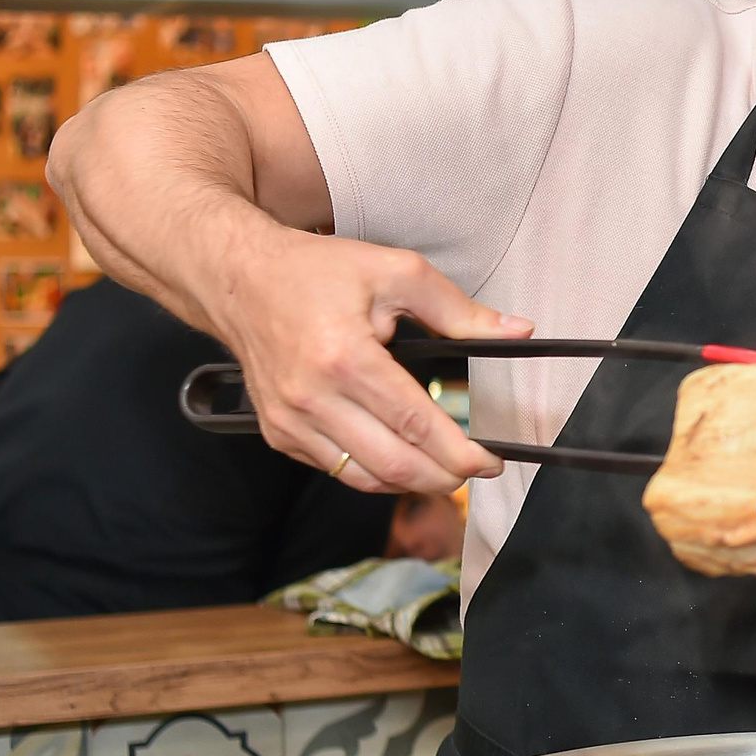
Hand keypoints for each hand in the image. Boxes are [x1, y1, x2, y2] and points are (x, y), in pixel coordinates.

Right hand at [213, 226, 526, 493]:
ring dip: (410, 482)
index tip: (490, 461)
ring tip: (444, 469)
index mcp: (344, 357)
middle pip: (392, 464)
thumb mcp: (395, 272)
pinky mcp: (278, 432)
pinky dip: (373, 472)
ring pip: (362, 477)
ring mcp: (289, 421)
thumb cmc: (314, 272)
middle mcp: (312, 397)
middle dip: (443, 477)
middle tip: (475, 470)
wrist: (238, 278)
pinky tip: (399, 458)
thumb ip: (458, 310)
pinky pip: (335, 468)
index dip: (460, 453)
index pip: (415, 424)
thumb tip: (517, 330)